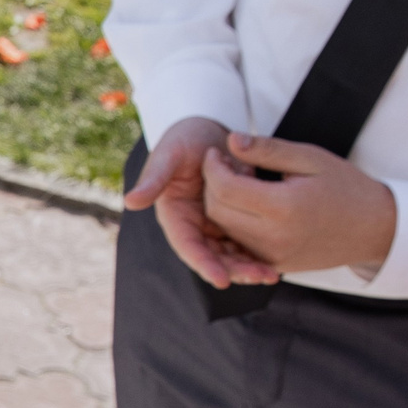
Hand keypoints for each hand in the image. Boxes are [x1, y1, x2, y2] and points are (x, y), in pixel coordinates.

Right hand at [124, 116, 279, 289]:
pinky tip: (277, 261)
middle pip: (212, 256)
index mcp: (174, 215)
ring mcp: (212, 224)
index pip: (188, 246)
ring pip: (230, 253)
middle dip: (235, 270)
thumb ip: (154, 179)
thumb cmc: (185, 138)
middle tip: (260, 277)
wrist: (208, 128)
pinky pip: (244, 241)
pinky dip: (257, 252)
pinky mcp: (232, 219)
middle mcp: (192, 225)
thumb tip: (131, 201)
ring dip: (249, 266)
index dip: (204, 263)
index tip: (222, 279)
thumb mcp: (168, 154)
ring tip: (271, 275)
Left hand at [199, 132, 398, 275]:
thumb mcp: (310, 159)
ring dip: (221, 204)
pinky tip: (247, 204)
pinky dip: (233, 224)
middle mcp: (273, 238)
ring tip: (241, 182)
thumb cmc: (346, 187)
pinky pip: (239, 245)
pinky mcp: (273, 266)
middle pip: (217, 211)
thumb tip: (231, 140)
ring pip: (224, 230)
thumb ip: (268, 150)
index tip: (217, 151)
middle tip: (227, 165)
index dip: (213, 167)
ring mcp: (272, 256)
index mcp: (283, 208)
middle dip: (213, 185)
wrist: (375, 229)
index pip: (225, 188)